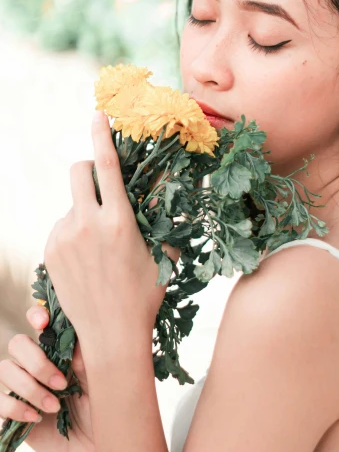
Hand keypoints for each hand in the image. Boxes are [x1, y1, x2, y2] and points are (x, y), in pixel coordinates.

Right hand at [0, 305, 98, 451]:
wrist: (94, 446)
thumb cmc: (100, 406)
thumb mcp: (99, 379)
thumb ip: (84, 357)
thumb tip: (72, 339)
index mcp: (58, 348)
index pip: (38, 321)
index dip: (35, 315)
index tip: (43, 323)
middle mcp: (36, 362)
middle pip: (17, 343)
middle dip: (37, 362)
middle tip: (61, 383)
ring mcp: (21, 385)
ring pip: (6, 370)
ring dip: (30, 388)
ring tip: (54, 406)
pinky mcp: (11, 410)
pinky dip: (16, 407)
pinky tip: (36, 417)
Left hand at [43, 111, 179, 357]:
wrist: (111, 336)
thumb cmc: (146, 294)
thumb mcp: (164, 253)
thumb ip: (167, 218)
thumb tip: (175, 189)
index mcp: (119, 221)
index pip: (107, 165)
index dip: (101, 135)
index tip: (97, 115)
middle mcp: (87, 224)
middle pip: (77, 171)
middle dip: (88, 168)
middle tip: (101, 185)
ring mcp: (64, 239)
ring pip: (71, 204)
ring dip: (84, 209)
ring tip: (100, 244)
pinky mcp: (50, 253)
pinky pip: (61, 226)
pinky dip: (73, 231)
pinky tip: (87, 258)